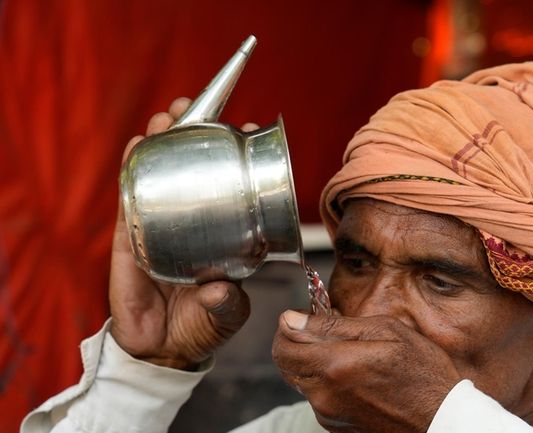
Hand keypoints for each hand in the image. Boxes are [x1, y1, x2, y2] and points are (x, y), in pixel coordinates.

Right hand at [109, 98, 258, 368]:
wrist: (162, 350)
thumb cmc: (201, 325)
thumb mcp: (225, 312)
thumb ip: (225, 303)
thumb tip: (218, 289)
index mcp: (220, 235)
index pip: (228, 187)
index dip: (232, 156)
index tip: (243, 127)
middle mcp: (191, 223)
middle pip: (190, 170)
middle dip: (190, 135)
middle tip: (193, 109)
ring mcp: (159, 226)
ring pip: (160, 175)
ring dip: (161, 142)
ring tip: (167, 116)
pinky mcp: (130, 237)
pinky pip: (131, 198)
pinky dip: (133, 170)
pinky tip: (138, 144)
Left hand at [272, 311, 461, 432]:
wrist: (441, 419)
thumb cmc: (422, 372)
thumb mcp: (386, 331)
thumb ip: (334, 325)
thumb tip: (293, 319)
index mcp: (335, 365)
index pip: (282, 344)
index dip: (289, 325)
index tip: (304, 317)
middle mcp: (325, 394)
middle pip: (286, 363)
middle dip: (298, 343)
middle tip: (324, 332)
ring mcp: (329, 414)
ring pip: (303, 380)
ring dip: (315, 363)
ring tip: (350, 354)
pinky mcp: (336, 426)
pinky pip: (319, 397)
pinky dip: (328, 382)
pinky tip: (357, 376)